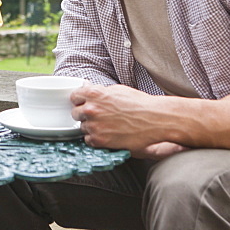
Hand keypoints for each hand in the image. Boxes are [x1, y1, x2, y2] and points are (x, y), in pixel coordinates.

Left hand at [71, 84, 187, 159]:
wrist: (154, 119)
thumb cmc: (139, 103)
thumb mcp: (117, 90)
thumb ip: (99, 91)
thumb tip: (87, 89)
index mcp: (94, 94)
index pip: (74, 96)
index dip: (80, 100)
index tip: (84, 104)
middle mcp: (91, 109)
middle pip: (75, 113)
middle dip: (84, 114)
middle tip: (98, 116)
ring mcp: (94, 126)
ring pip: (82, 128)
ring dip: (91, 127)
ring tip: (106, 126)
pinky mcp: (100, 141)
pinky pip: (88, 140)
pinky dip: (95, 139)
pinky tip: (107, 134)